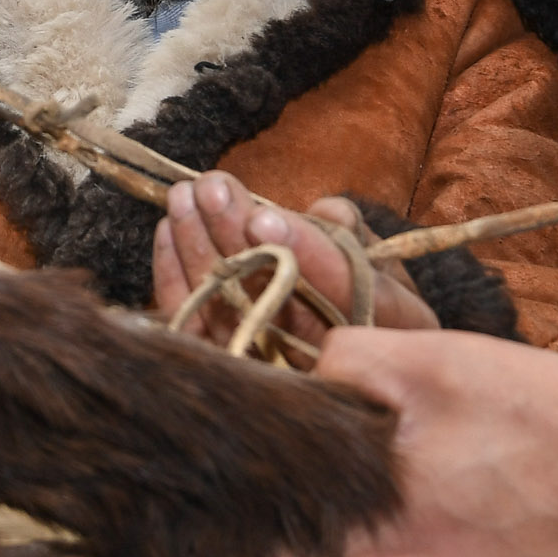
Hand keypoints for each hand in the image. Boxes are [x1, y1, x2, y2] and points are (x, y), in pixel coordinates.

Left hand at [154, 174, 438, 341]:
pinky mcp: (234, 368)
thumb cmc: (374, 291)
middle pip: (276, 297)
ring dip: (200, 247)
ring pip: (230, 311)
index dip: (304, 252)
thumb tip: (323, 211)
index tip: (264, 217)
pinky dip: (176, 278)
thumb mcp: (384, 256)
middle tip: (211, 187)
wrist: (355, 349)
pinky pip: (196, 327)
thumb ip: (351, 230)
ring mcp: (279, 368)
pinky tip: (168, 230)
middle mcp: (336, 354)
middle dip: (237, 237)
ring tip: (184, 195)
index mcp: (389, 319)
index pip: (345, 287)